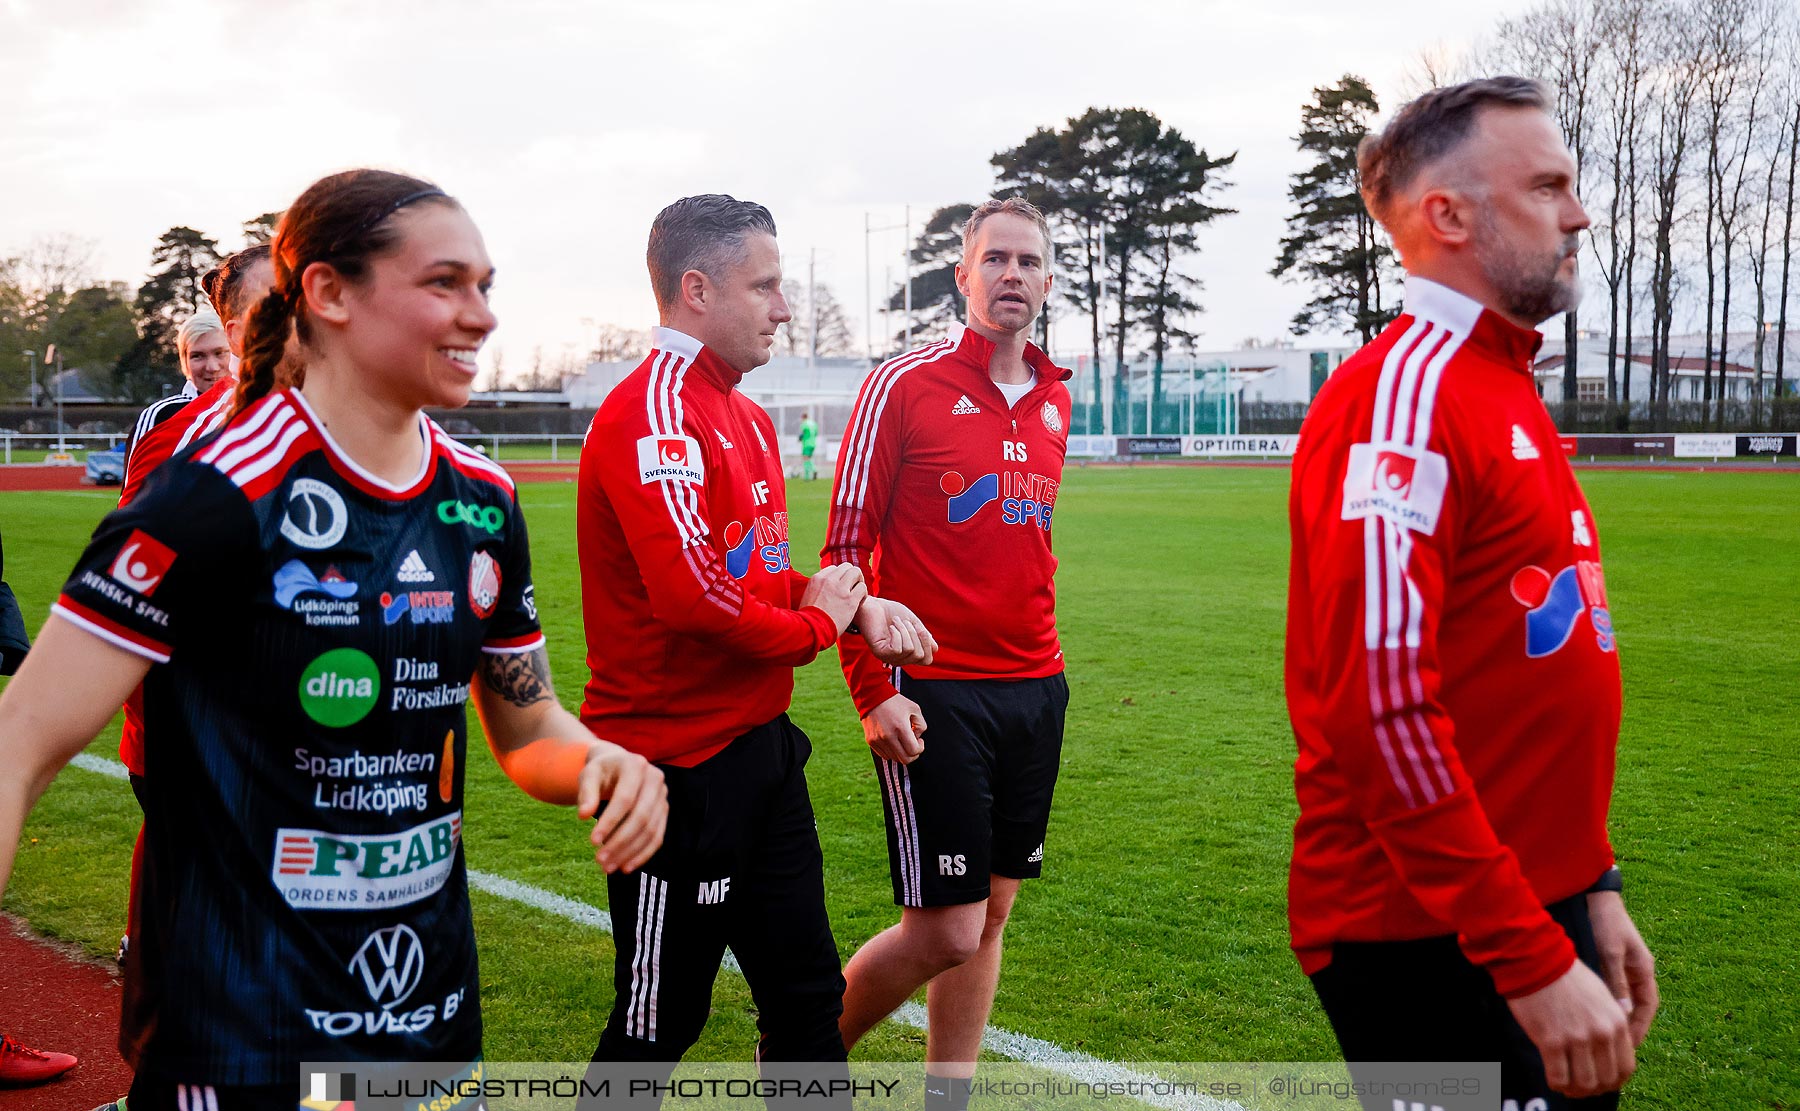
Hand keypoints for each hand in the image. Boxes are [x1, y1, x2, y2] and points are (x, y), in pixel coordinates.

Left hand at [577, 743, 667, 873]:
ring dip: (630, 852)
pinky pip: (657, 836)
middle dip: (620, 842)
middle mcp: (655, 779)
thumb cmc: (601, 771)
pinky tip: (626, 866)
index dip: (610, 822)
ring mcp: (662, 796)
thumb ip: (586, 793)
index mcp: (635, 766)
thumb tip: (583, 815)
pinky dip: (643, 854)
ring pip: (651, 830)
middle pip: (641, 817)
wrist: (618, 765)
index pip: (625, 799)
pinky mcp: (664, 810)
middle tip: (600, 860)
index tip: (592, 842)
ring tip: (609, 867)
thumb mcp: (589, 774)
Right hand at [800, 564, 866, 632]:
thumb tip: (822, 590)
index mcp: (817, 578)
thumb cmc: (808, 619)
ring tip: (857, 594)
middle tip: (852, 588)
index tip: (840, 587)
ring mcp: (840, 588)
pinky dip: (864, 594)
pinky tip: (859, 603)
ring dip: (859, 582)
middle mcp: (829, 579)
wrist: (810, 630)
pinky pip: (863, 587)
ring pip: (856, 572)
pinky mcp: (850, 599)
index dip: (840, 577)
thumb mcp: (807, 597)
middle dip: (852, 576)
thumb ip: (817, 589)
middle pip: (847, 566)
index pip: (834, 568)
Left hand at [857, 597, 937, 666]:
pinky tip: (890, 628)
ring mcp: (889, 657)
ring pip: (910, 650)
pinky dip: (897, 634)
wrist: (873, 605)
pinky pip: (897, 649)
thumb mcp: (913, 623)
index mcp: (908, 653)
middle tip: (905, 622)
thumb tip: (934, 649)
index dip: (928, 644)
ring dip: (905, 631)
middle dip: (917, 635)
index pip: (926, 660)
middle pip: (920, 656)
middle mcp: (899, 659)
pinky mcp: (879, 652)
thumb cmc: (892, 613)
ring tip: (896, 622)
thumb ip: (924, 636)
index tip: (919, 627)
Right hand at [862, 693, 925, 763]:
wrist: (872, 696)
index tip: (919, 740)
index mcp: (900, 727)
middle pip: (904, 759)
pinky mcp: (870, 741)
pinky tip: (893, 739)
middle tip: (913, 745)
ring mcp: (877, 740)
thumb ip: (921, 725)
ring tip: (901, 739)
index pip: (913, 751)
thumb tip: (917, 738)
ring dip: (901, 752)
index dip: (920, 748)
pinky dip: (891, 751)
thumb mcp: (914, 708)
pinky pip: (884, 755)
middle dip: (912, 755)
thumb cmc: (895, 701)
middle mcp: (888, 736)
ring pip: (894, 758)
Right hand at [1506, 959, 1634, 1098]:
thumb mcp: (1601, 995)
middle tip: (1582, 1087)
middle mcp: (1601, 1034)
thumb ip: (1612, 1021)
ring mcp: (1577, 1039)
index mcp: (1617, 1022)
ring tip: (1567, 1085)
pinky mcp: (1551, 1041)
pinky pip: (1559, 1076)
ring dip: (1576, 1090)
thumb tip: (1614, 1045)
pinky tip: (1552, 1078)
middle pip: (1606, 1080)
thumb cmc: (1566, 976)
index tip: (1602, 1081)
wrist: (1537, 960)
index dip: (1614, 1081)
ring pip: (1584, 1083)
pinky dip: (1557, 1083)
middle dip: (1594, 1089)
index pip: (1626, 1067)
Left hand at [1588, 890, 1657, 1046]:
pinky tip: (1593, 1013)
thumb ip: (1616, 981)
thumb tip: (1624, 1013)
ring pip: (1624, 998)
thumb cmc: (1604, 921)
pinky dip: (1607, 1002)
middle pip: (1637, 1006)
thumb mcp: (1610, 951)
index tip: (1631, 1047)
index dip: (1641, 1027)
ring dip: (1617, 1016)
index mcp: (1644, 969)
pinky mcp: (1610, 960)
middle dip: (1629, 1027)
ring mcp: (1625, 965)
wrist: (1594, 895)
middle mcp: (1637, 970)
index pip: (1647, 1006)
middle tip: (1617, 1048)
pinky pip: (1612, 988)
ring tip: (1605, 1037)